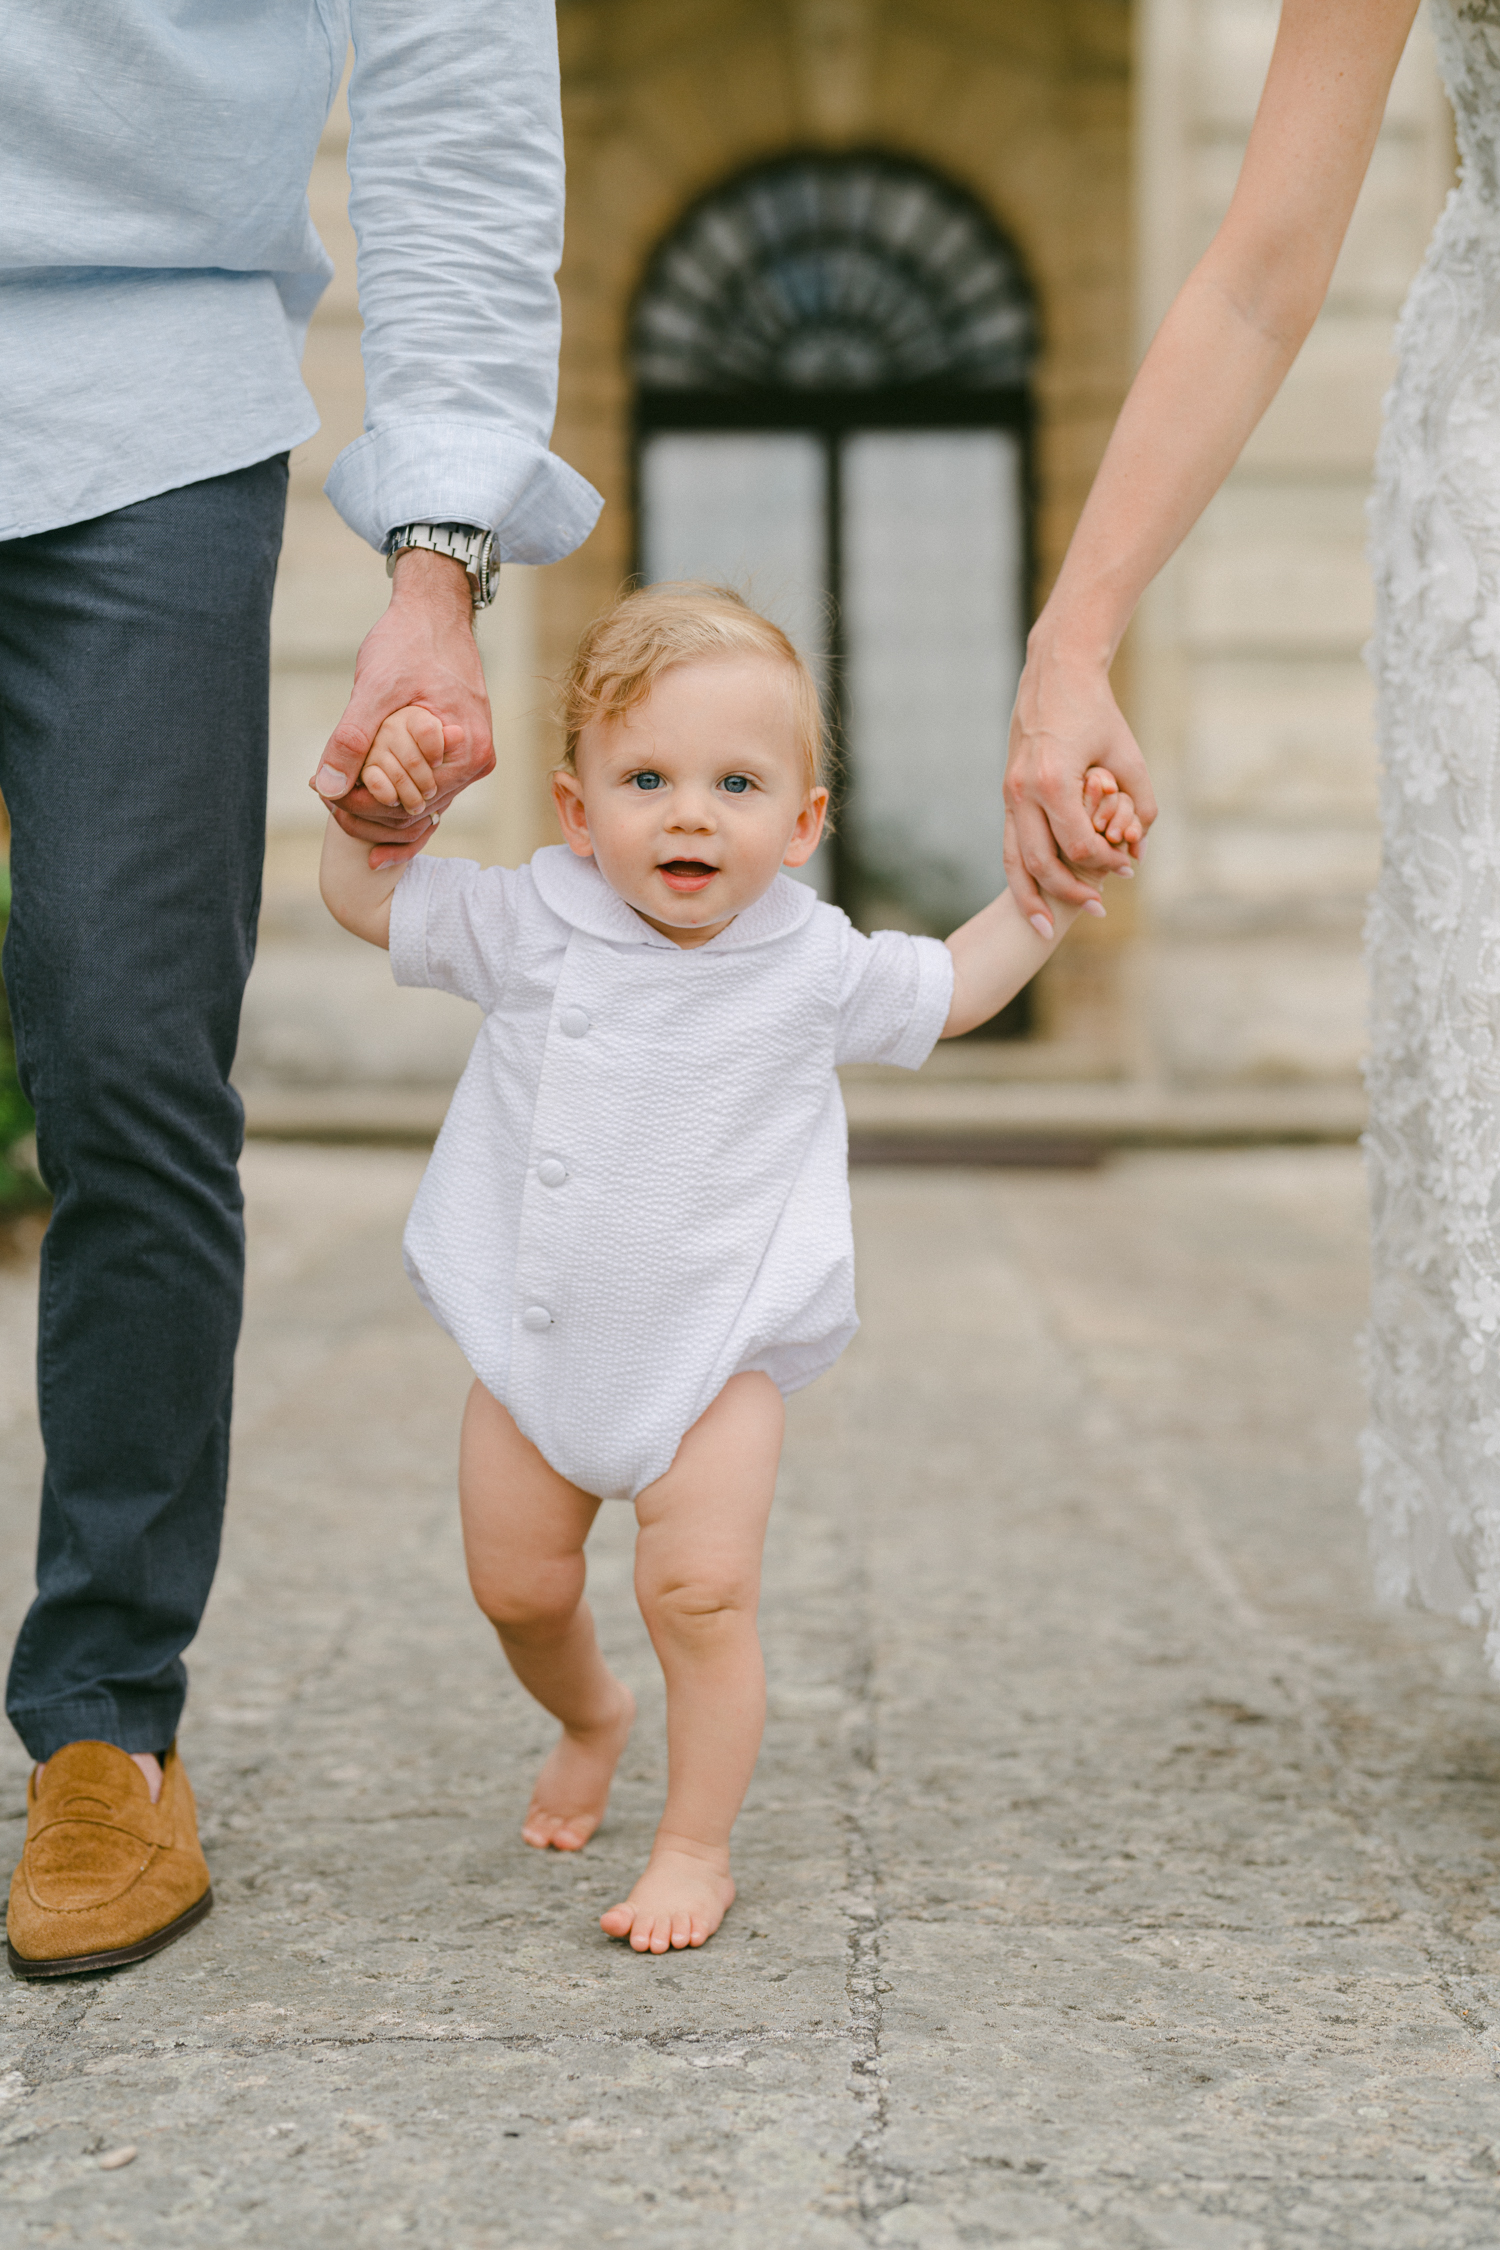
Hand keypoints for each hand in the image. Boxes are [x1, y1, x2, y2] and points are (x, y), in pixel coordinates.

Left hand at [312, 549, 495, 870]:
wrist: (434, 612)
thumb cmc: (410, 641)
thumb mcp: (376, 688)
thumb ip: (352, 738)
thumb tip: (328, 787)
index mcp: (466, 752)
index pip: (409, 803)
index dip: (362, 804)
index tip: (324, 792)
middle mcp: (474, 764)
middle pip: (414, 813)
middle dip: (365, 811)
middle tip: (322, 793)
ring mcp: (465, 762)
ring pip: (418, 808)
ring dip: (376, 810)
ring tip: (333, 797)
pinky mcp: (452, 756)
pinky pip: (425, 795)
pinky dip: (394, 807)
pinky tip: (367, 829)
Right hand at [1004, 634, 1156, 935]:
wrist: (1055, 674)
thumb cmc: (1097, 712)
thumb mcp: (1128, 755)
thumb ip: (1140, 804)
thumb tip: (1139, 850)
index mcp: (1053, 780)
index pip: (1079, 843)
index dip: (1106, 864)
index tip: (1128, 870)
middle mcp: (1023, 791)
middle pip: (1041, 862)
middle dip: (1069, 894)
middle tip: (1098, 911)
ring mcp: (1009, 794)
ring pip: (1014, 861)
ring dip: (1031, 898)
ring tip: (1044, 929)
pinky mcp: (1007, 795)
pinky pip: (1010, 845)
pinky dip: (1021, 876)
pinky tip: (1033, 898)